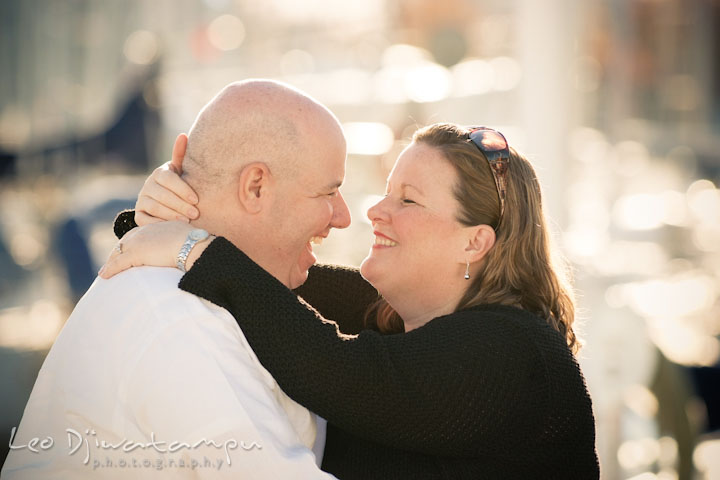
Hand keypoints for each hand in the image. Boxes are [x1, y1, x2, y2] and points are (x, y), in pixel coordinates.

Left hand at [99, 221, 213, 277]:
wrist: (193, 245)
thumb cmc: (197, 245)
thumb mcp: (186, 239)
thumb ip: (180, 242)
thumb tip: (188, 251)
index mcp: (157, 227)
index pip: (137, 235)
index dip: (131, 244)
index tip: (128, 252)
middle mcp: (145, 231)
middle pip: (125, 242)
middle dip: (118, 252)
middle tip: (113, 263)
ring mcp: (139, 242)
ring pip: (119, 252)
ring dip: (112, 262)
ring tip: (107, 271)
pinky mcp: (135, 254)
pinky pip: (118, 263)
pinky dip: (110, 270)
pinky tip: (104, 276)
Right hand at [135, 133, 199, 225]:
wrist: (169, 205)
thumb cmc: (182, 187)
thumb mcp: (183, 172)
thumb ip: (182, 156)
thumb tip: (184, 135)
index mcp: (160, 173)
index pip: (168, 179)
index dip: (182, 189)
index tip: (196, 199)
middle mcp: (148, 186)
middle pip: (162, 195)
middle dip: (180, 205)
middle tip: (195, 213)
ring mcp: (142, 201)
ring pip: (154, 207)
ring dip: (172, 215)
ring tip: (187, 220)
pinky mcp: (139, 216)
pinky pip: (146, 221)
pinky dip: (160, 224)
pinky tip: (173, 227)